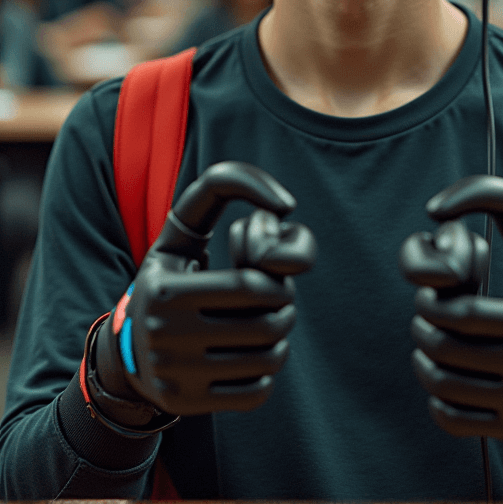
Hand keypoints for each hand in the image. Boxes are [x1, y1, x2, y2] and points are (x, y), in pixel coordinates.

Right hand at [91, 162, 315, 419]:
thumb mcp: (183, 226)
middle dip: (285, 308)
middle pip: (269, 324)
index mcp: (165, 291)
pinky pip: (256, 393)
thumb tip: (284, 205)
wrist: (127, 349)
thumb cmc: (172, 274)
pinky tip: (250, 357)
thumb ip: (222, 186)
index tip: (273, 275)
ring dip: (280, 340)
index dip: (278, 279)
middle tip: (277, 302)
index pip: (255, 286)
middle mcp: (165, 337)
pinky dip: (265, 373)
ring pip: (269, 359)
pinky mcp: (186, 405)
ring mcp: (175, 376)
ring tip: (267, 326)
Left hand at [400, 175, 502, 445]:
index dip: (430, 301)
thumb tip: (436, 210)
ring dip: (423, 359)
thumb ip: (499, 203)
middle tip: (426, 317)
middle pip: (446, 349)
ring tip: (430, 343)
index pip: (461, 314)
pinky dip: (436, 396)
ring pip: (443, 385)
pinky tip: (447, 376)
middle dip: (422, 327)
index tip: (429, 294)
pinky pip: (451, 418)